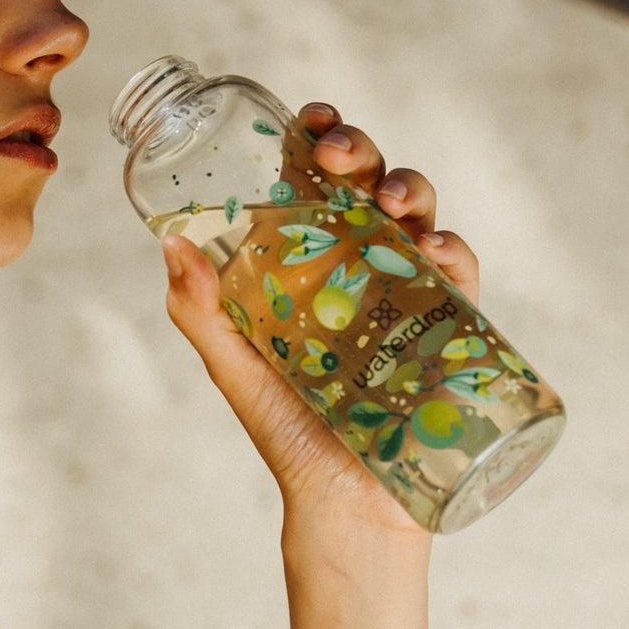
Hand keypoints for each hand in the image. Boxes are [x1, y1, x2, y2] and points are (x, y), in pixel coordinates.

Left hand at [159, 101, 479, 547]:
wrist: (344, 506)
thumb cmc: (290, 433)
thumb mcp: (236, 366)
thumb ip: (200, 311)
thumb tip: (167, 243)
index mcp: (315, 259)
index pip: (321, 182)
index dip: (322, 140)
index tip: (307, 121)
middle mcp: (366, 265)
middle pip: (372, 184)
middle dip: (361, 152)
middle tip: (337, 154)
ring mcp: (412, 294)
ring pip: (421, 216)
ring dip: (410, 189)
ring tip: (388, 199)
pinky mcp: (454, 332)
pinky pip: (462, 277)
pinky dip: (454, 253)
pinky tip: (436, 249)